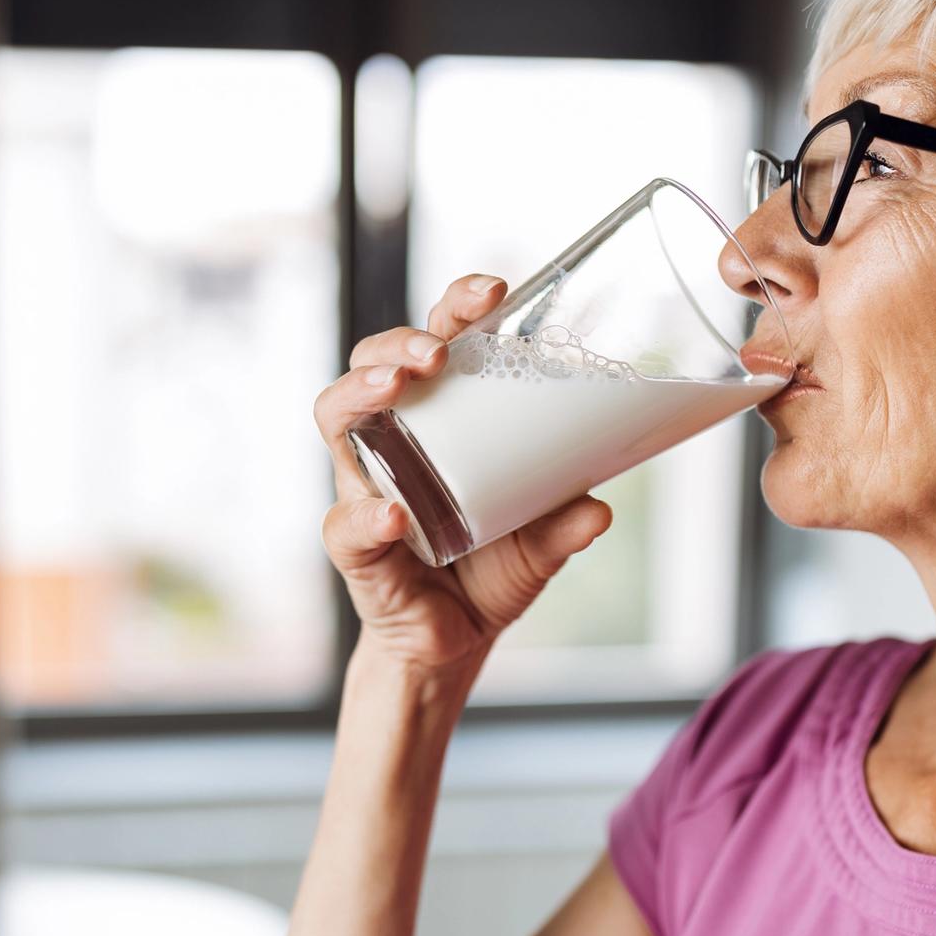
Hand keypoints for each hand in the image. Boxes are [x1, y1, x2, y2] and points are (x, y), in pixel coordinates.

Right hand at [312, 274, 613, 676]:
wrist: (452, 645)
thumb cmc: (489, 572)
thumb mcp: (541, 544)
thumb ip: (564, 524)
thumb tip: (599, 509)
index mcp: (437, 421)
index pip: (434, 343)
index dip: (456, 307)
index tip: (495, 290)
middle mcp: (390, 440)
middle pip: (371, 362)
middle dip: (398, 342)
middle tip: (437, 351)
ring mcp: (363, 485)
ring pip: (336, 417)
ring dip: (362, 391)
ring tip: (398, 387)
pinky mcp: (354, 544)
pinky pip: (346, 522)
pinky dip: (368, 515)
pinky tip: (394, 513)